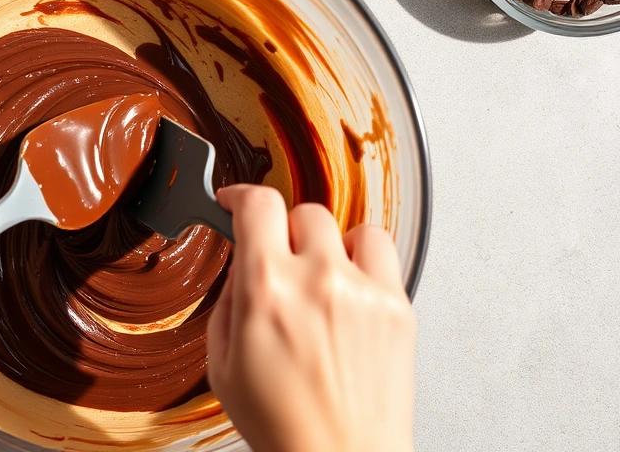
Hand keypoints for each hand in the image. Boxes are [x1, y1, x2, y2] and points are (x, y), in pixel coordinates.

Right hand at [208, 185, 415, 451]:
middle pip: (302, 213)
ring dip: (326, 244)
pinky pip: (380, 251)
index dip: (240, 195)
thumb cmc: (283, 424)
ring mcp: (363, 290)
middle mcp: (318, 280)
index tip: (235, 202)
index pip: (257, 205)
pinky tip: (348, 289)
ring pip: (344, 227)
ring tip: (319, 278)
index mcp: (267, 290)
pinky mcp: (397, 305)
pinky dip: (362, 260)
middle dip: (283, 233)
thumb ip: (229, 302)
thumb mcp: (222, 364)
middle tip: (279, 263)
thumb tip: (242, 264)